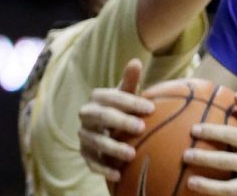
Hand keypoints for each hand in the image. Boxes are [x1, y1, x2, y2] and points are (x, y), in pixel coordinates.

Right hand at [78, 59, 154, 180]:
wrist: (108, 128)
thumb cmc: (122, 108)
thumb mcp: (125, 94)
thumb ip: (130, 81)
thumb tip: (135, 61)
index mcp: (97, 99)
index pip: (112, 98)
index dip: (130, 102)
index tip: (151, 109)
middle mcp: (87, 116)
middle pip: (101, 117)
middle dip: (120, 122)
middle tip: (141, 128)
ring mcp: (85, 136)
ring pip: (96, 142)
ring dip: (113, 148)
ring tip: (132, 155)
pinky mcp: (85, 154)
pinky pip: (92, 162)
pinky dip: (103, 169)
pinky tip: (118, 175)